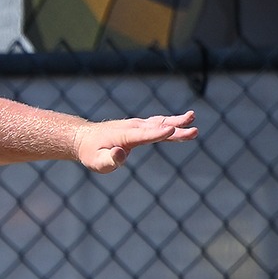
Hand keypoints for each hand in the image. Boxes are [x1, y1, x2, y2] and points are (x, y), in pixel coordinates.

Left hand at [75, 111, 197, 171]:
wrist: (83, 138)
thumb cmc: (90, 152)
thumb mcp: (97, 162)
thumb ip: (110, 160)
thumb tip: (121, 154)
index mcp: (124, 136)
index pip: (144, 135)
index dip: (158, 133)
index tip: (171, 131)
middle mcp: (133, 127)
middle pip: (158, 127)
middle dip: (176, 129)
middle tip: (194, 130)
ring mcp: (136, 125)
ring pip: (160, 122)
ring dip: (177, 121)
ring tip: (192, 117)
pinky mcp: (139, 127)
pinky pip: (157, 123)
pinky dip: (170, 122)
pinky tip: (183, 121)